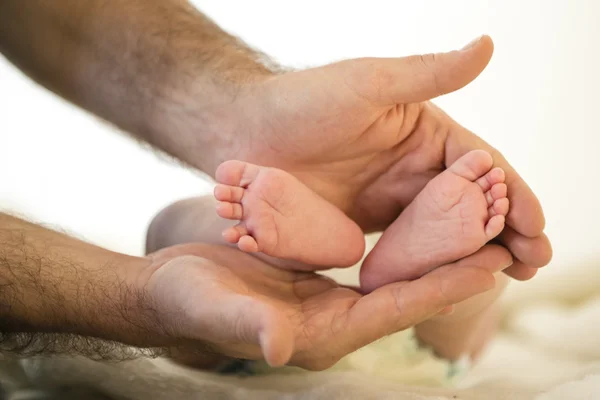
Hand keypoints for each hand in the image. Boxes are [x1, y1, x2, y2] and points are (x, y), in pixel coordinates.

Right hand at [139, 242, 512, 369]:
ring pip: (391, 272)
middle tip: (499, 236)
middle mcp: (333, 317)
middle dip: (451, 267)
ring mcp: (325, 296)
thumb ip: (249, 328)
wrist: (168, 288)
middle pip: (405, 291)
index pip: (393, 309)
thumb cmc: (188, 302)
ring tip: (468, 219)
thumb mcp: (216, 310)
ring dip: (428, 249)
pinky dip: (395, 239)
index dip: (439, 288)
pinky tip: (416, 216)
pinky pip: (367, 259)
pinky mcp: (315, 276)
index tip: (485, 267)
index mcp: (321, 332)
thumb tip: (279, 347)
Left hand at [214, 35, 550, 279]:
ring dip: (475, 254)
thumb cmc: (302, 102)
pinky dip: (431, 267)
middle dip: (506, 231)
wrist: (243, 134)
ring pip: (443, 232)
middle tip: (534, 262)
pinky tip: (448, 286)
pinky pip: (404, 250)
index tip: (536, 225)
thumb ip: (427, 74)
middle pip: (470, 205)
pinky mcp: (363, 228)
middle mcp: (413, 170)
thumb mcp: (369, 85)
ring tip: (509, 277)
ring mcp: (390, 202)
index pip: (480, 167)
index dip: (511, 193)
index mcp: (424, 135)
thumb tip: (488, 44)